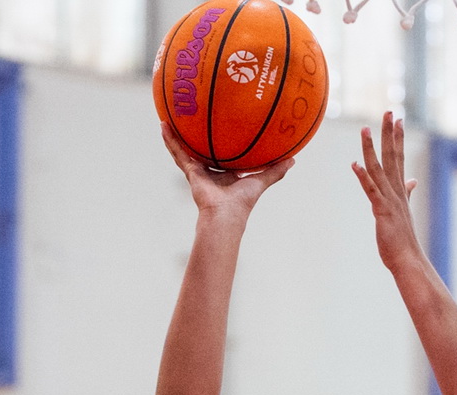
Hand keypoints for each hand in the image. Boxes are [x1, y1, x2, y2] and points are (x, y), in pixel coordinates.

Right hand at [161, 124, 294, 218]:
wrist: (226, 215)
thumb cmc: (243, 202)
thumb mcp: (260, 181)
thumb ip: (275, 170)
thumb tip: (293, 159)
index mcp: (226, 174)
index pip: (222, 156)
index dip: (222, 144)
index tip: (222, 131)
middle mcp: (210, 171)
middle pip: (201, 150)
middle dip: (196, 137)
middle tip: (192, 119)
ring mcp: (198, 171)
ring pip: (185, 149)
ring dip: (177, 135)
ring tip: (169, 118)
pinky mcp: (190, 171)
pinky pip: (178, 152)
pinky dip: (170, 140)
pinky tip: (163, 125)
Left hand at [351, 112, 422, 268]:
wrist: (408, 259)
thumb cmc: (403, 238)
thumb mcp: (404, 210)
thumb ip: (408, 192)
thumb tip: (413, 180)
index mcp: (400, 190)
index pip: (400, 158)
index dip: (398, 138)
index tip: (398, 119)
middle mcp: (396, 191)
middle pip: (392, 156)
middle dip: (389, 133)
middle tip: (389, 111)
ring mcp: (389, 200)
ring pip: (379, 169)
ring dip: (371, 148)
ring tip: (364, 129)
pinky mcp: (382, 211)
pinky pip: (371, 191)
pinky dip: (363, 177)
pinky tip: (354, 164)